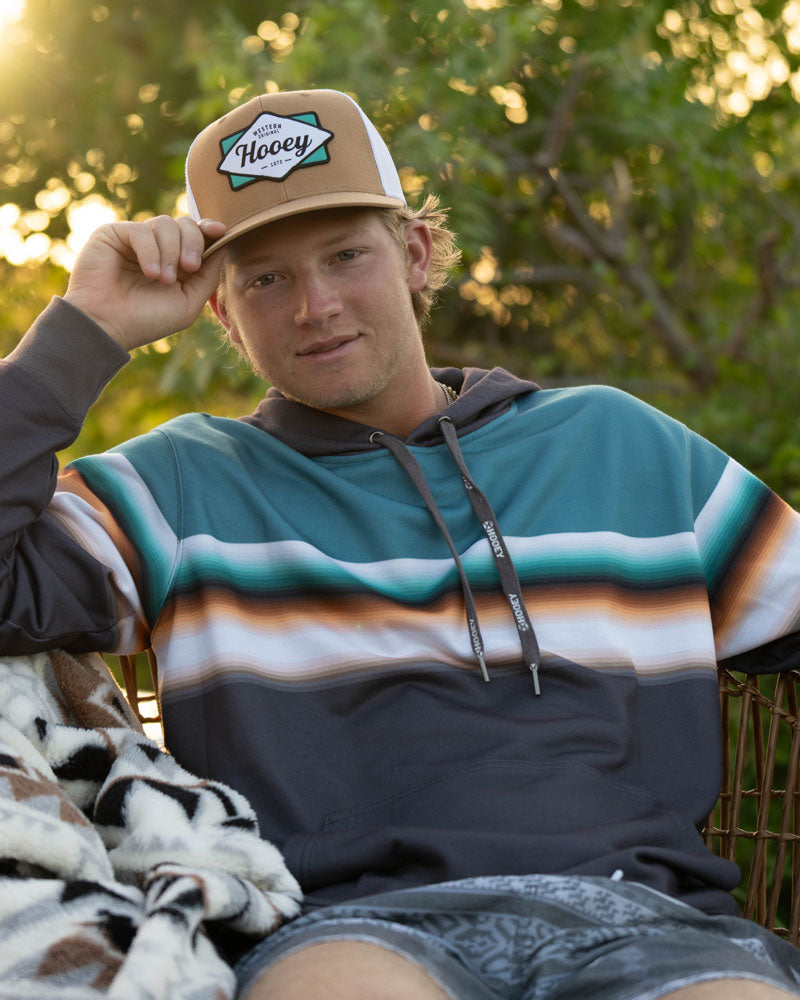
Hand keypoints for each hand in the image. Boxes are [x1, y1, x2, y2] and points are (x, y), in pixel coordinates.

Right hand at [64, 216, 226, 350]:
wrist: (107, 326)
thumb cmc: (146, 320)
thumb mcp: (188, 303)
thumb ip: (208, 276)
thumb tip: (225, 245)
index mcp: (176, 262)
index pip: (197, 235)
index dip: (210, 229)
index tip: (220, 231)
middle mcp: (158, 248)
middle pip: (185, 224)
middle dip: (193, 243)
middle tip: (188, 267)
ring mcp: (136, 240)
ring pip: (166, 224)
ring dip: (170, 252)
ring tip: (162, 279)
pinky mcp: (114, 234)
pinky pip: (142, 230)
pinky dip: (150, 251)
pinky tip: (149, 273)